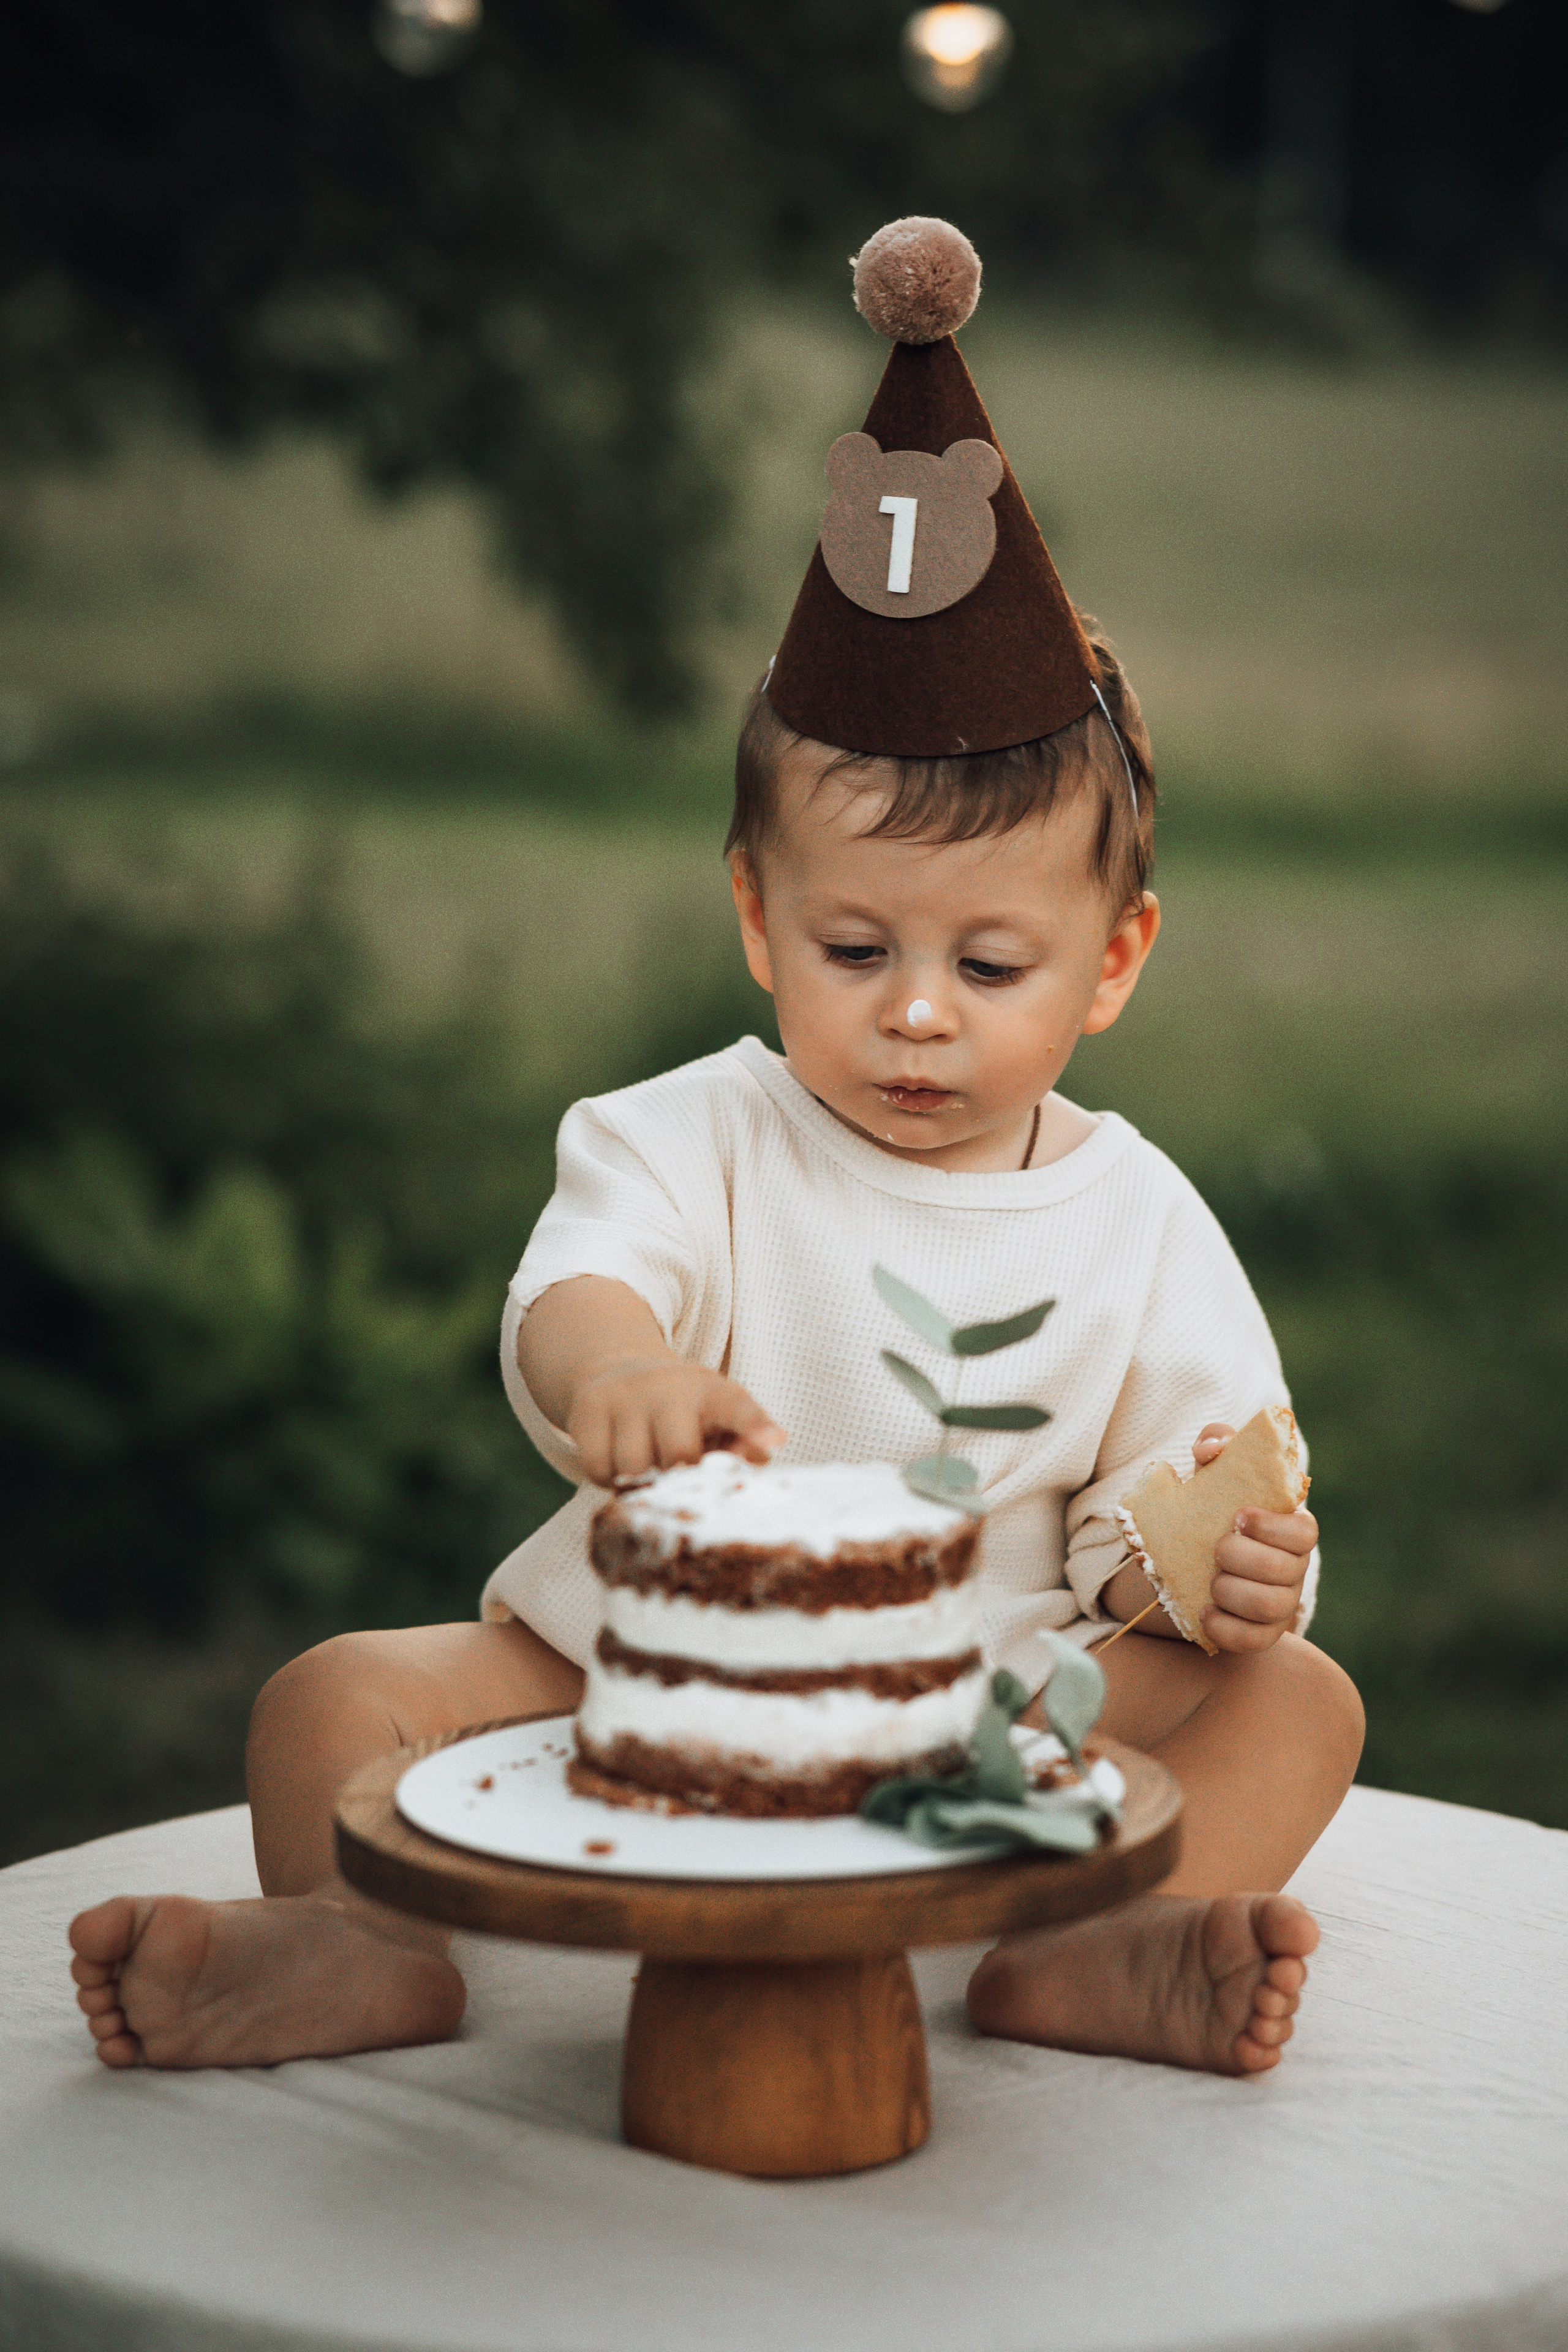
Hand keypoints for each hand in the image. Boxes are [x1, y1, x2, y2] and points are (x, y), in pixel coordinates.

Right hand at [568, 1356, 784, 1487]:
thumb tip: (764, 1453)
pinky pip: (596, 1467)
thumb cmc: (686, 1413)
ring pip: (632, 1467)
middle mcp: (669, 1388)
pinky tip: (618, 1459)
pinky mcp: (589, 1407)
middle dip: (677, 1472)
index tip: (774, 1440)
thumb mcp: (721, 1420)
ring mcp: (626, 1394)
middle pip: (678, 1454)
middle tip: (674, 1467)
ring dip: (639, 1479)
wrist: (622, 1374)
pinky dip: (606, 1477)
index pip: (738, 1408)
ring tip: (646, 1461)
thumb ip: (745, 1442)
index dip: (755, 1425)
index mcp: (713, 1393)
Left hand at [1193, 1423, 1317, 1653]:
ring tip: (1210, 1580)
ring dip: (1232, 1592)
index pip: (1305, 1532)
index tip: (1239, 1517)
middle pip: (1285, 1571)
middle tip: (1217, 1549)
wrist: (1185, 1556)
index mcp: (1289, 1529)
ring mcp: (1280, 1604)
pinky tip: (1205, 1612)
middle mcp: (1293, 1568)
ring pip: (1271, 1607)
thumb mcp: (1210, 1472)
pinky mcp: (1261, 1634)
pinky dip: (1225, 1628)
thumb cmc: (1209, 1507)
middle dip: (1242, 1559)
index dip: (1274, 1527)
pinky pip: (1254, 1641)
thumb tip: (1212, 1450)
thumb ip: (1215, 1444)